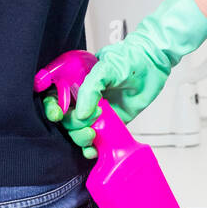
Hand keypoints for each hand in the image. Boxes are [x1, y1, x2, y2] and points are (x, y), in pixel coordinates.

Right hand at [42, 0, 206, 157]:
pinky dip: (93, 148)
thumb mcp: (106, 67)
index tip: (58, 115)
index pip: (56, 97)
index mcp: (77, 82)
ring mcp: (98, 112)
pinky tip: (93, 150)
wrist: (154, 63)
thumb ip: (90, 90)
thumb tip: (80, 114)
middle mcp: (85, 99)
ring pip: (80, 131)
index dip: (52, 108)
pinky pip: (99, 139)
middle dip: (73, 124)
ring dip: (81, 138)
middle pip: (67, 119)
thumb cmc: (129, 58)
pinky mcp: (113, 123)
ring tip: (92, 135)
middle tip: (88, 120)